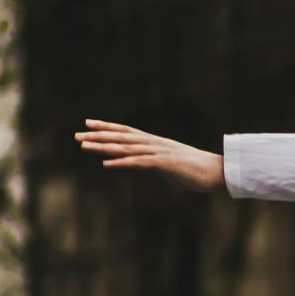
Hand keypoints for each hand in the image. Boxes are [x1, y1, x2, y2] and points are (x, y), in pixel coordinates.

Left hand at [74, 120, 222, 190]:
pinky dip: (121, 163)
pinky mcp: (163, 164)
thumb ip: (156, 165)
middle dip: (97, 136)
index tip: (88, 124)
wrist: (217, 171)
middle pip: (120, 137)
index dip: (106, 127)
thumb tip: (146, 167)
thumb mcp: (172, 166)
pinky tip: (107, 165)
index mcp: (155, 142)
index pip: (126, 131)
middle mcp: (153, 143)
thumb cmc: (198, 171)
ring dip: (103, 147)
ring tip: (84, 147)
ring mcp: (158, 152)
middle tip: (77, 136)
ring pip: (125, 147)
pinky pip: (138, 163)